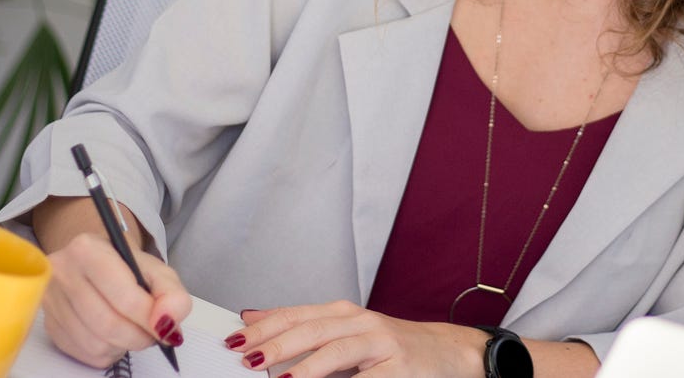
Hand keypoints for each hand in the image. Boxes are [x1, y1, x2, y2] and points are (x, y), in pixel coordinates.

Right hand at [41, 231, 193, 366]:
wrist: (94, 262)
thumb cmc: (125, 265)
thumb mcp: (155, 269)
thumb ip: (171, 294)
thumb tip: (168, 324)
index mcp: (87, 250)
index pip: (124, 297)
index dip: (150, 318)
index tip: (165, 326)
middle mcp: (62, 273)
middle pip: (108, 324)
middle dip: (139, 336)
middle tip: (153, 334)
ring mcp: (51, 302)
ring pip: (95, 344)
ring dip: (123, 346)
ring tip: (133, 331)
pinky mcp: (50, 326)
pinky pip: (84, 354)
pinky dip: (107, 352)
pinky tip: (114, 337)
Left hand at [225, 301, 487, 377]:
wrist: (451, 354)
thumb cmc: (393, 349)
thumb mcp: (347, 332)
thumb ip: (303, 327)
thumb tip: (251, 320)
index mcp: (344, 314)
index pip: (296, 315)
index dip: (263, 326)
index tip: (232, 339)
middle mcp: (362, 323)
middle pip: (312, 329)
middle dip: (276, 343)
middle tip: (245, 357)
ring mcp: (382, 344)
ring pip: (337, 350)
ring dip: (305, 367)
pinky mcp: (398, 369)